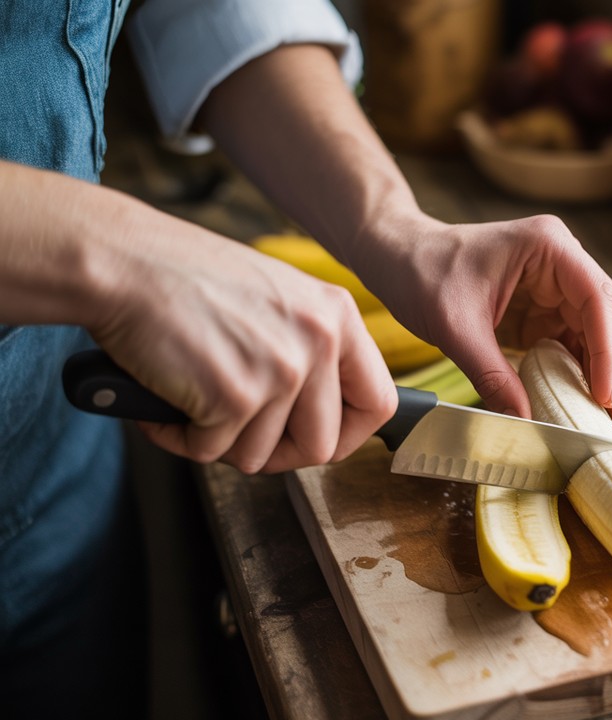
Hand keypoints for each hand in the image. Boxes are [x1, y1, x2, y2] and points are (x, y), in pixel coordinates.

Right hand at [89, 208, 397, 473]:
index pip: (377, 403)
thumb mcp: (278, 300)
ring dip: (219, 441)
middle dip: (277, 453)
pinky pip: (211, 452)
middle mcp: (319, 343)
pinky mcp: (235, 396)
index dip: (349, 437)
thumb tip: (326, 415)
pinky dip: (179, 436)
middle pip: (321, 446)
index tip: (318, 441)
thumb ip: (310, 349)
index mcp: (338, 317)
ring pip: (261, 455)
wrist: (124, 261)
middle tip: (237, 434)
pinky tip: (163, 399)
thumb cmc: (188, 280)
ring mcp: (281, 371)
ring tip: (192, 398)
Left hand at [351, 212, 611, 425]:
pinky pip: (578, 342)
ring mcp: (558, 285)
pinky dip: (584, 373)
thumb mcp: (454, 328)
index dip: (609, 350)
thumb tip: (525, 422)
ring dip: (609, 372)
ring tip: (611, 416)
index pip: (599, 299)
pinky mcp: (547, 309)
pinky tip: (585, 402)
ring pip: (604, 331)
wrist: (396, 257)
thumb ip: (491, 375)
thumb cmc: (420, 273)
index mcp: (548, 246)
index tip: (605, 394)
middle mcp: (563, 261)